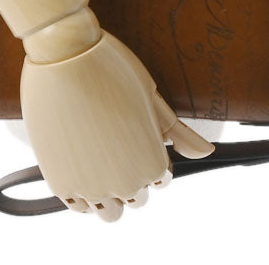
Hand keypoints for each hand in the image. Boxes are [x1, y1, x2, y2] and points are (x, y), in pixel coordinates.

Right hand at [20, 28, 214, 219]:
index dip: (149, 155)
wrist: (64, 56)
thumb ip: (179, 132)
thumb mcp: (152, 97)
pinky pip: (78, 207)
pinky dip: (82, 193)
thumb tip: (208, 153)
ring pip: (108, 212)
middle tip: (117, 141)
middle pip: (136, 199)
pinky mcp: (61, 184)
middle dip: (132, 176)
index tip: (136, 132)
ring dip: (108, 193)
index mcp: (153, 163)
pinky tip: (81, 163)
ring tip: (99, 156)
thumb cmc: (114, 70)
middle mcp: (125, 183)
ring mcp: (91, 187)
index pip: (160, 180)